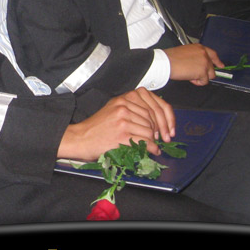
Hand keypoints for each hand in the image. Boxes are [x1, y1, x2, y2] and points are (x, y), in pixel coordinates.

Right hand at [58, 88, 175, 160]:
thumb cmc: (97, 127)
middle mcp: (124, 106)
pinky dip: (152, 148)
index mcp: (123, 98)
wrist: (81, 138)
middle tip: (161, 139)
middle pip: (152, 118)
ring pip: (149, 130)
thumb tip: (155, 119)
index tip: (168, 127)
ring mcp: (123, 120)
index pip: (153, 104)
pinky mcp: (122, 135)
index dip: (166, 117)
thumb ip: (132, 108)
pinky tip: (152, 151)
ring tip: (151, 146)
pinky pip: (146, 142)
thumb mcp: (114, 109)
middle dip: (159, 130)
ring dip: (153, 141)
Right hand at [164, 43, 221, 85]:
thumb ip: (195, 56)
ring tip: (190, 75)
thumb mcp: (185, 52)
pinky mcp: (203, 72)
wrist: (166, 62)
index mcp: (199, 48)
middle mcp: (204, 54)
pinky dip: (197, 82)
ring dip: (201, 77)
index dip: (217, 61)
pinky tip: (189, 78)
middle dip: (205, 72)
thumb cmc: (170, 58)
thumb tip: (198, 64)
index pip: (213, 54)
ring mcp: (205, 63)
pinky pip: (204, 81)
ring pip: (210, 75)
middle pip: (212, 67)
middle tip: (195, 74)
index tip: (220, 65)